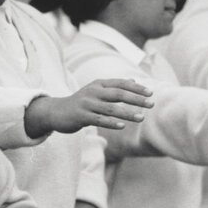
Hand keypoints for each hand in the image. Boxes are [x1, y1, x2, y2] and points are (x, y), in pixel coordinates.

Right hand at [26, 79, 153, 136]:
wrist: (56, 112)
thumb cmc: (80, 102)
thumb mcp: (96, 91)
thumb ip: (114, 87)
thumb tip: (133, 81)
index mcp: (98, 84)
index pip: (121, 83)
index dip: (136, 88)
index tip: (150, 93)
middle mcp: (93, 92)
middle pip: (118, 94)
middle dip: (136, 99)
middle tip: (151, 104)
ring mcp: (86, 104)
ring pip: (110, 108)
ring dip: (127, 113)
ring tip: (141, 118)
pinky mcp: (81, 116)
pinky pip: (98, 120)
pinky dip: (111, 122)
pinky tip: (122, 126)